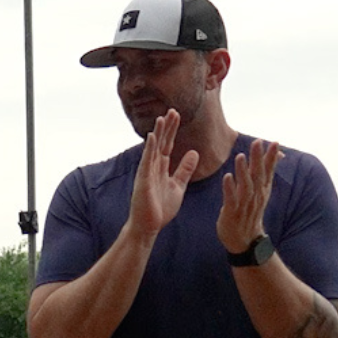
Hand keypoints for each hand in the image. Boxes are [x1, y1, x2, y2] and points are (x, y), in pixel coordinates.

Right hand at [128, 109, 201, 240]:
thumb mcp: (178, 186)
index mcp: (161, 168)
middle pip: (161, 143)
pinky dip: (149, 148)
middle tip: (173, 110)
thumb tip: (194, 153)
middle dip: (167, 127)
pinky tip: (153, 136)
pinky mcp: (143, 180)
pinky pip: (147, 161)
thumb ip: (185, 169)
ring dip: (158, 133)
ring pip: (153, 148)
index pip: (168, 145)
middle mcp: (152, 167)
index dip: (173, 130)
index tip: (177, 115)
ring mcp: (147, 172)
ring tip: (162, 117)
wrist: (148, 226)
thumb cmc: (161, 209)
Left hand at [219, 139, 281, 252]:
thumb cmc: (250, 211)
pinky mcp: (232, 212)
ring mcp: (244, 204)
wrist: (245, 240)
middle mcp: (256, 196)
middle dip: (258, 158)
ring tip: (240, 156)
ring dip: (243, 171)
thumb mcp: (261, 191)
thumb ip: (265, 173)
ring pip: (245, 186)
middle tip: (257, 142)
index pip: (268, 171)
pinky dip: (229, 188)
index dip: (271, 157)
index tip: (274, 142)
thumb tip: (276, 155)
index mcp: (262, 190)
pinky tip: (227, 177)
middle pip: (258, 175)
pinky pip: (231, 199)